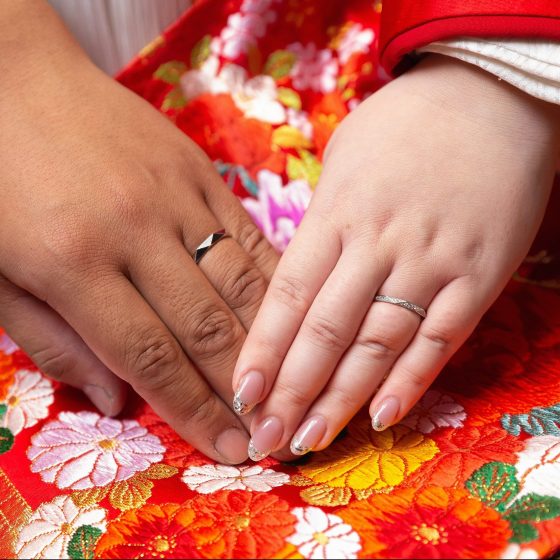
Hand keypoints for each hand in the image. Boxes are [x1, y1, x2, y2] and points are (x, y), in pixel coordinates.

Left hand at [0, 1, 277, 463]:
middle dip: (238, 389)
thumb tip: (114, 398)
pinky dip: (272, 279)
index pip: (148, 357)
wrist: (15, 79)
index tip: (227, 448)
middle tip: (267, 431)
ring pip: (237, 283)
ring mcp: (176, 198)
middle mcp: (134, 234)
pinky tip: (292, 311)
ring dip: (266, 341)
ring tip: (287, 383)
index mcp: (72, 264)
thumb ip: (52, 341)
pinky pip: (247, 234)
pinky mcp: (199, 172)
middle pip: (203, 327)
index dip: (192, 410)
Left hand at [233, 55, 559, 459]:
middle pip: (325, 331)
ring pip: (377, 343)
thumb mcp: (344, 159)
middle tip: (265, 440)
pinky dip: (411, 380)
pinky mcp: (478, 275)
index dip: (262, 351)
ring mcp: (431, 262)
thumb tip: (293, 278)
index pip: (287, 296)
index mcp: (336, 214)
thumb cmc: (405, 125)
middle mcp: (377, 243)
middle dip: (292, 391)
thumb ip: (319, 223)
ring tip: (310, 440)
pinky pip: (441, 337)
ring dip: (341, 398)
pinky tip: (381, 416)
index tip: (239, 396)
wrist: (491, 96)